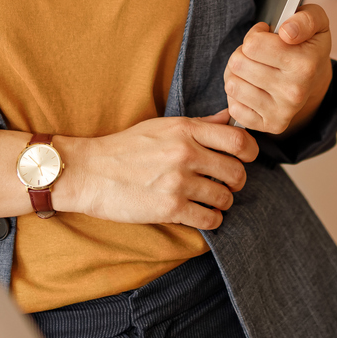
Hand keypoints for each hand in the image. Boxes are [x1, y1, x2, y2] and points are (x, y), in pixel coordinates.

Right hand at [47, 113, 258, 230]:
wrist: (87, 172)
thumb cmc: (122, 149)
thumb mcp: (161, 126)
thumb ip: (199, 124)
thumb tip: (229, 117)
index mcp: (184, 129)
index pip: (238, 140)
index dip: (249, 153)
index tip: (244, 160)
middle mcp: (185, 153)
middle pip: (237, 172)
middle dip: (235, 182)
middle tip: (224, 185)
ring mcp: (178, 182)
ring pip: (225, 198)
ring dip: (222, 203)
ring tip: (208, 201)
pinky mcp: (170, 208)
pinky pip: (210, 220)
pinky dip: (210, 220)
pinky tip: (199, 215)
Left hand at [222, 3, 333, 133]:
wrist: (315, 79)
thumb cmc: (308, 45)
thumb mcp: (314, 20)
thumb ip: (304, 18)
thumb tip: (287, 32)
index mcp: (305, 64)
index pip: (252, 44)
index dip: (255, 35)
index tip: (267, 36)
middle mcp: (295, 91)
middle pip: (238, 63)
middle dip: (243, 54)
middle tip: (258, 55)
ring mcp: (283, 112)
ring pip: (232, 85)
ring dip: (237, 74)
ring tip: (253, 70)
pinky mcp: (271, 126)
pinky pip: (233, 107)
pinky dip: (238, 96)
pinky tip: (252, 89)